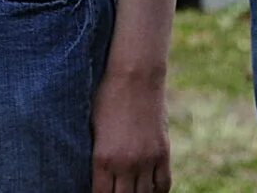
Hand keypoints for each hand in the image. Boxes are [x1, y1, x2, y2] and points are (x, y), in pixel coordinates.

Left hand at [91, 68, 170, 192]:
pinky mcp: (163, 151)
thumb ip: (97, 155)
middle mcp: (126, 163)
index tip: (102, 192)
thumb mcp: (92, 128)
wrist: (135, 75)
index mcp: (103, 159)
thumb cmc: (107, 97)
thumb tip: (95, 175)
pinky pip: (163, 184)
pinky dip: (157, 192)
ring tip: (132, 190)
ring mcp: (147, 159)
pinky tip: (150, 190)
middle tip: (117, 190)